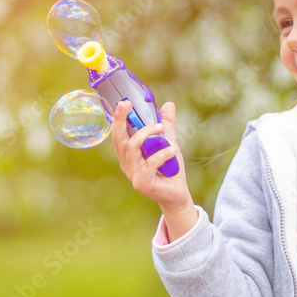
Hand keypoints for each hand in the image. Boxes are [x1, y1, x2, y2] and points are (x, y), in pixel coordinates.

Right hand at [111, 100, 195, 236]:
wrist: (177, 194)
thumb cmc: (170, 169)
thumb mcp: (169, 142)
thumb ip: (167, 125)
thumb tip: (168, 104)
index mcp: (129, 154)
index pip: (119, 134)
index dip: (118, 118)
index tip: (123, 102)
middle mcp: (127, 163)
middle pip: (119, 139)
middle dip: (121, 120)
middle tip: (127, 104)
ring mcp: (132, 174)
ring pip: (132, 148)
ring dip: (146, 135)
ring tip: (162, 129)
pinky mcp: (142, 183)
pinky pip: (149, 164)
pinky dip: (161, 154)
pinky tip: (171, 150)